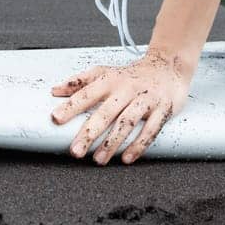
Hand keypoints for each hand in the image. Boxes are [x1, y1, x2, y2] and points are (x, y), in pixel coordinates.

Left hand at [48, 48, 190, 164]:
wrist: (169, 66)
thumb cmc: (132, 74)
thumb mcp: (105, 73)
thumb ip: (79, 82)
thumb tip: (54, 91)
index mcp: (110, 81)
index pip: (87, 93)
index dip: (71, 105)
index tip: (56, 118)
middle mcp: (127, 89)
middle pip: (106, 112)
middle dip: (89, 132)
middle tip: (75, 151)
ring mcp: (146, 99)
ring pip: (127, 122)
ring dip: (112, 142)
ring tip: (98, 159)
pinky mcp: (163, 108)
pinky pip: (151, 129)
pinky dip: (139, 144)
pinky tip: (127, 158)